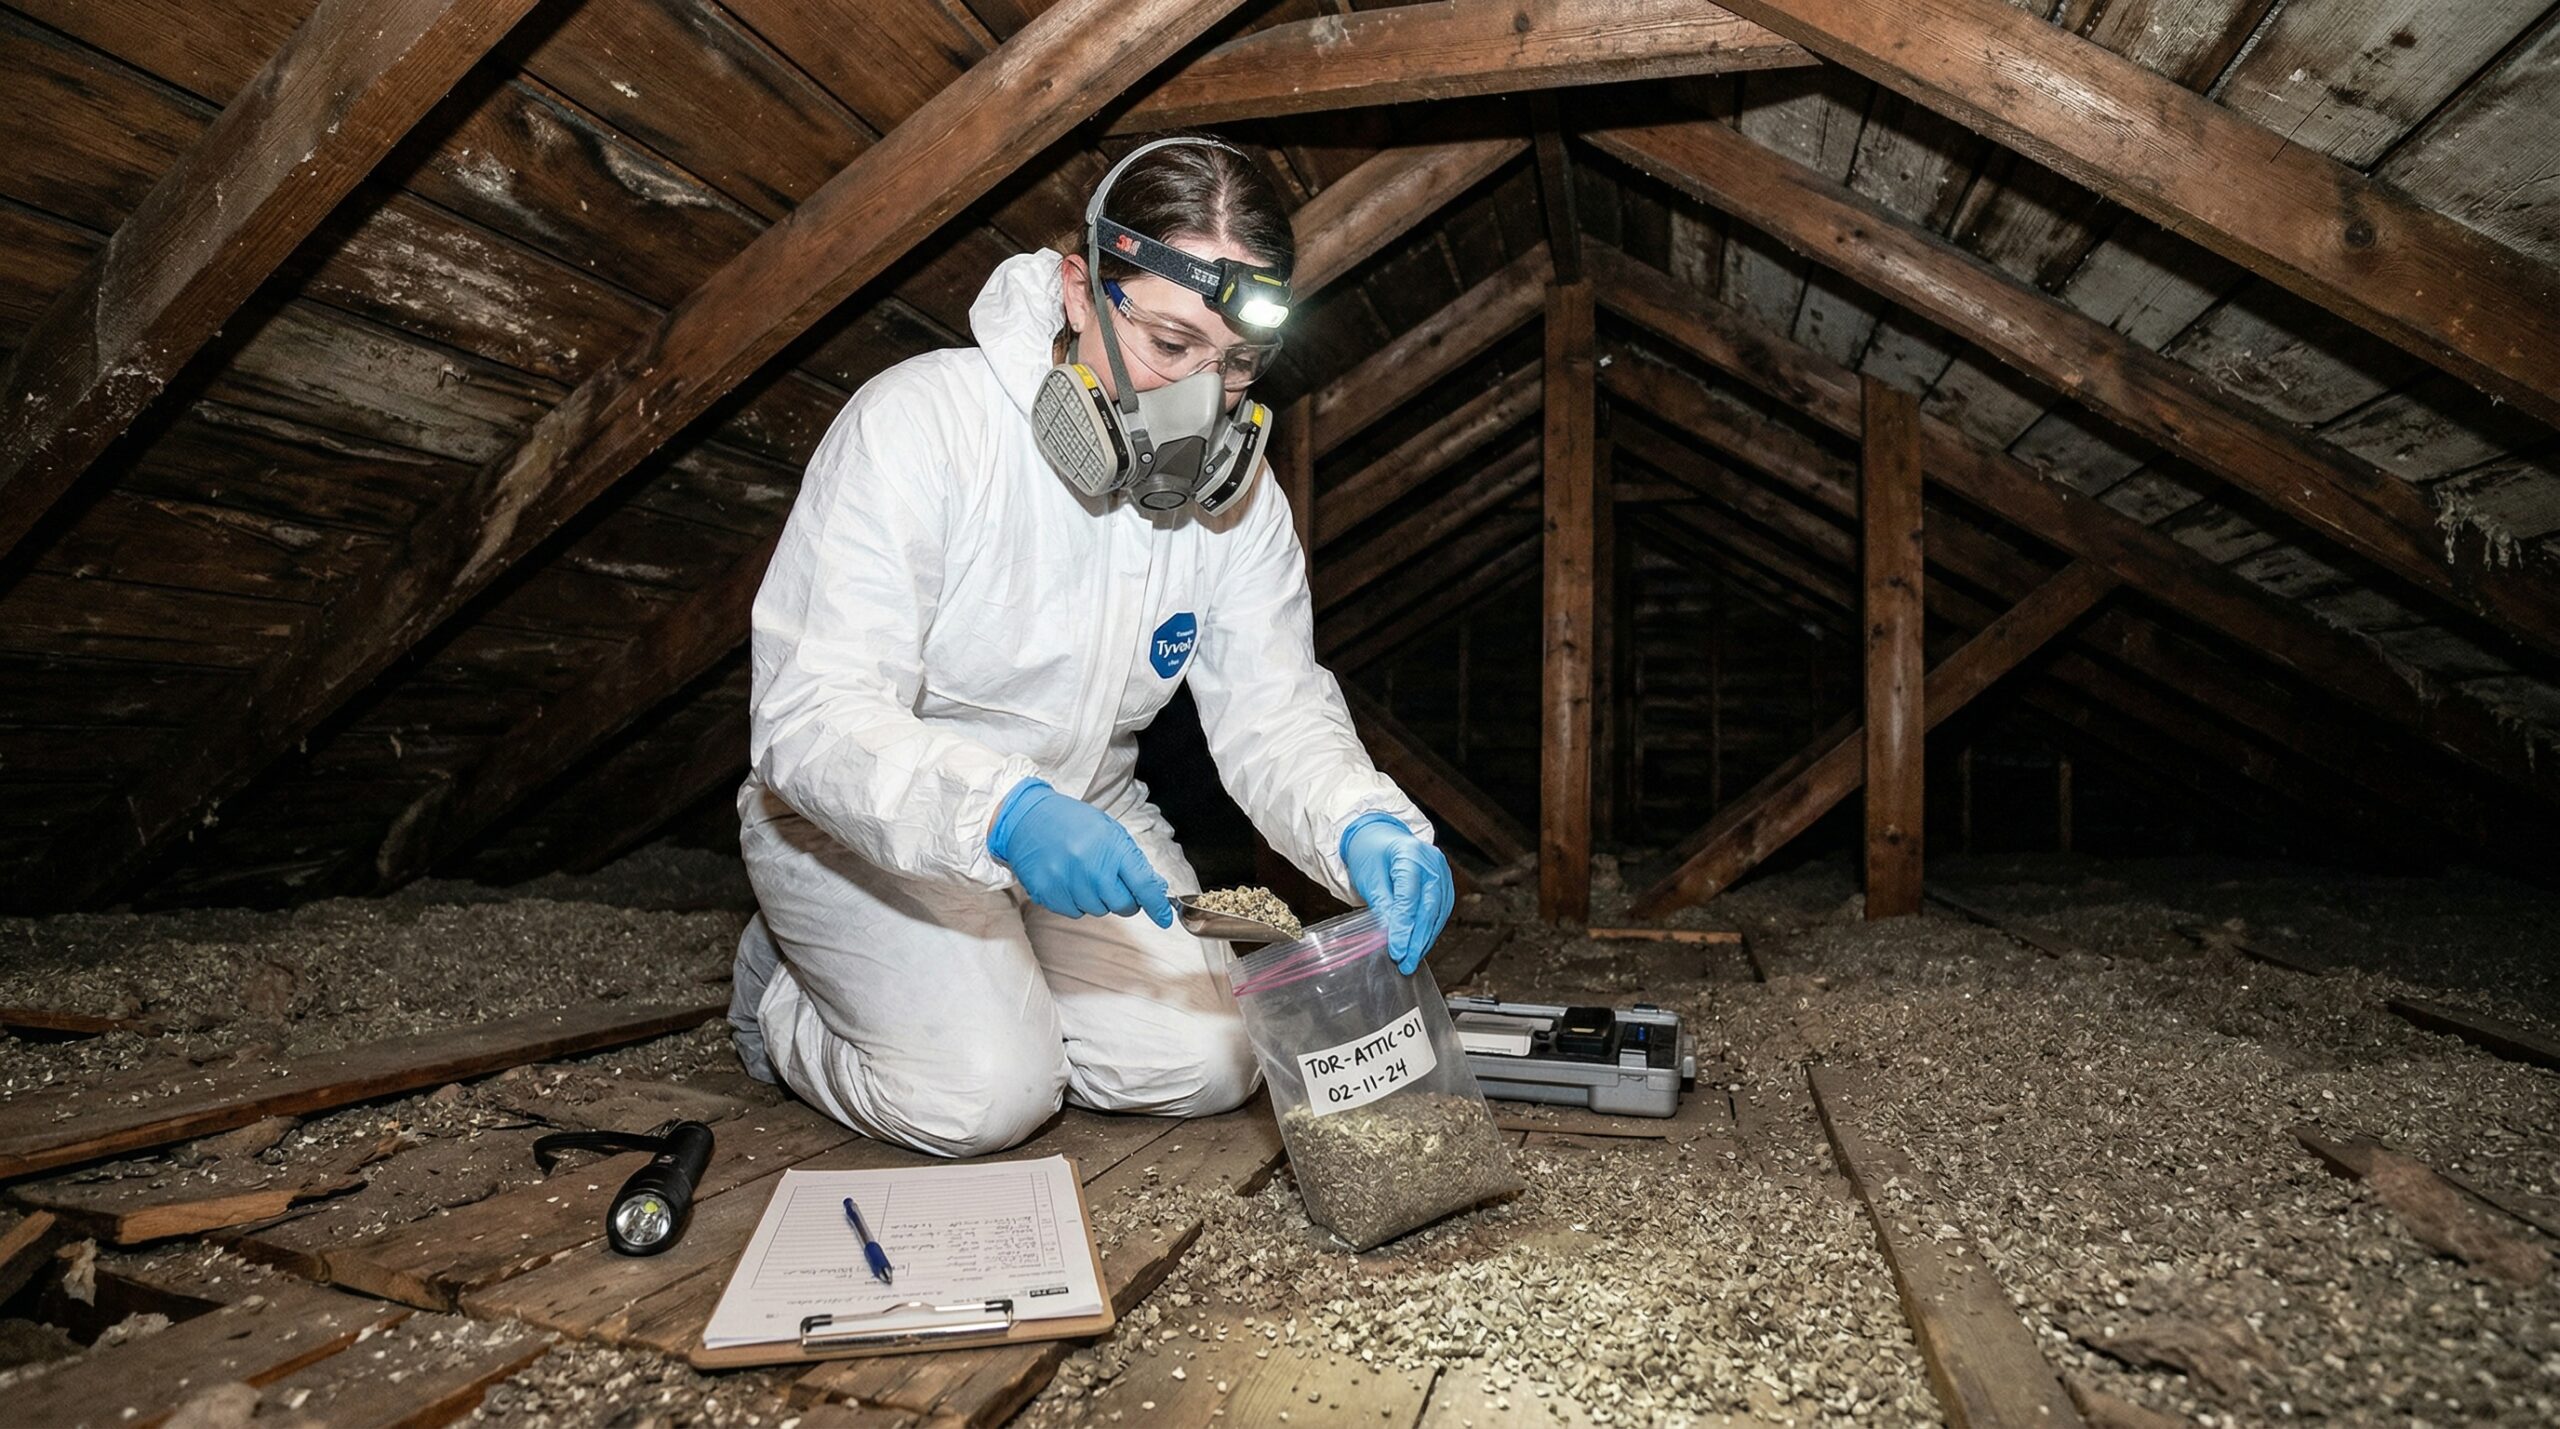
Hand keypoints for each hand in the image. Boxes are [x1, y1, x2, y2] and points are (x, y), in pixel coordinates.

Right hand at [989, 780, 1173, 925]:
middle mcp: (1090, 868)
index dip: (1157, 905)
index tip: (1164, 917)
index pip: (1143, 885)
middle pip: (1122, 905)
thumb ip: (1133, 861)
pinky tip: (1069, 880)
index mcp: (1111, 848)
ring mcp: (1067, 883)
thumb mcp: (1110, 831)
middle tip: (1114, 883)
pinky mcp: (1049, 894)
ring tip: (1085, 874)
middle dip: (1126, 899)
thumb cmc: (1072, 822)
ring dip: (1099, 899)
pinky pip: (1075, 913)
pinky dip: (1077, 902)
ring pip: (1099, 910)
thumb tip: (1156, 888)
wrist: (1027, 819)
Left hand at [1340, 814, 1452, 973]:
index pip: (1409, 897)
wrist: (1380, 836)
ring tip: (1412, 959)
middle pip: (1429, 907)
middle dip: (1418, 939)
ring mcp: (1442, 871)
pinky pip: (1441, 910)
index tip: (1396, 950)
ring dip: (1425, 939)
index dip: (1404, 927)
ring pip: (1438, 912)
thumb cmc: (1371, 853)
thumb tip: (1391, 935)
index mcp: (1410, 854)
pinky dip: (1430, 930)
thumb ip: (1383, 905)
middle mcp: (1432, 862)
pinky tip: (1420, 945)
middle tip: (1406, 962)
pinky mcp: (1445, 883)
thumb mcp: (1370, 879)